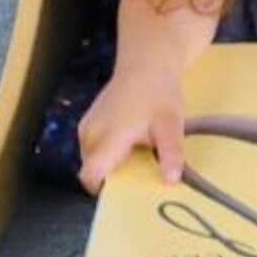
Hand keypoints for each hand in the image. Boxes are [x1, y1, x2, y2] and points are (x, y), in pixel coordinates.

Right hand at [76, 62, 186, 193]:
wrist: (146, 64)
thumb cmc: (158, 93)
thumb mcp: (171, 124)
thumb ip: (170, 153)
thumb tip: (171, 180)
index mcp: (108, 136)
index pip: (90, 175)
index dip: (104, 190)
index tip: (127, 193)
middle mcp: (90, 133)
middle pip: (92, 171)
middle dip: (112, 178)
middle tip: (139, 175)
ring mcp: (86, 127)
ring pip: (91, 161)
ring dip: (110, 165)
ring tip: (136, 158)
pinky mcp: (87, 123)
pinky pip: (92, 149)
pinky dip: (107, 153)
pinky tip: (129, 145)